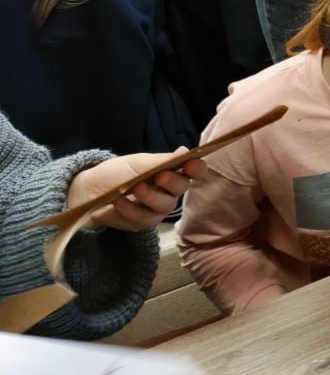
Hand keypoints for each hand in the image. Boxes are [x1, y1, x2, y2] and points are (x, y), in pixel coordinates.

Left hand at [66, 149, 207, 231]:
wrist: (87, 192)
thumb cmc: (115, 173)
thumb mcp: (137, 164)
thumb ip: (162, 161)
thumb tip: (185, 151)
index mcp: (171, 172)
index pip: (194, 171)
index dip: (197, 168)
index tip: (190, 164)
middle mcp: (168, 191)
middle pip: (182, 189)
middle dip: (171, 182)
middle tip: (157, 177)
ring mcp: (156, 209)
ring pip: (164, 207)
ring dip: (149, 197)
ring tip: (132, 188)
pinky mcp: (142, 223)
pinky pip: (144, 219)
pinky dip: (130, 209)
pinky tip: (118, 201)